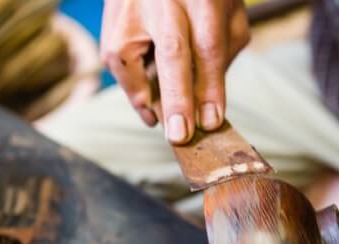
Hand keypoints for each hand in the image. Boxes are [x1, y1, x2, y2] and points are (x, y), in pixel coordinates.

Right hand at [101, 0, 249, 142]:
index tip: (210, 122)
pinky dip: (129, 82)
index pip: (209, 46)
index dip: (210, 88)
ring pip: (127, 55)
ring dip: (142, 96)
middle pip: (173, 50)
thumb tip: (207, 104)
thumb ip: (224, 52)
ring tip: (158, 119)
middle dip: (177, 99)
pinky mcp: (109, 11)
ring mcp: (130, 2)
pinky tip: (145, 99)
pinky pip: (113, 56)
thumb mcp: (228, 14)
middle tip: (180, 135)